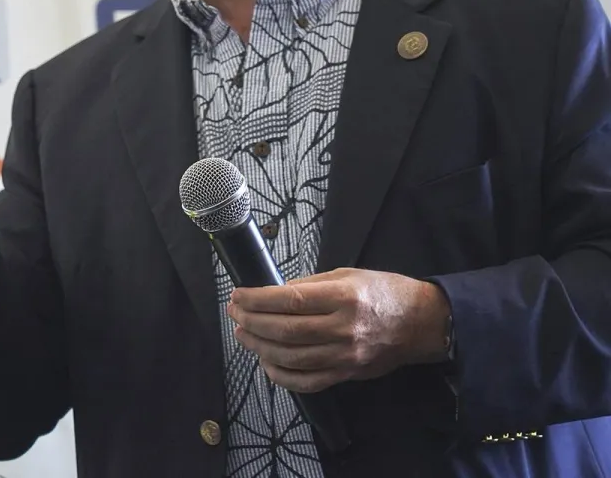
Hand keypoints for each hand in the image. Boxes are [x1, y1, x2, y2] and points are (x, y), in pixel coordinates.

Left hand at [227, 267, 451, 393]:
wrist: (422, 323)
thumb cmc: (384, 292)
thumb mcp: (347, 275)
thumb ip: (309, 285)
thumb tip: (273, 293)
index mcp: (343, 297)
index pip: (290, 300)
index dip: (257, 299)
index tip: (238, 295)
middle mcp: (344, 329)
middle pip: (286, 331)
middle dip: (252, 322)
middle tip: (234, 313)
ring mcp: (346, 356)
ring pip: (292, 358)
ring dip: (260, 347)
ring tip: (243, 334)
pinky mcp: (348, 374)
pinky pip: (308, 382)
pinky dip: (282, 376)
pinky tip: (267, 363)